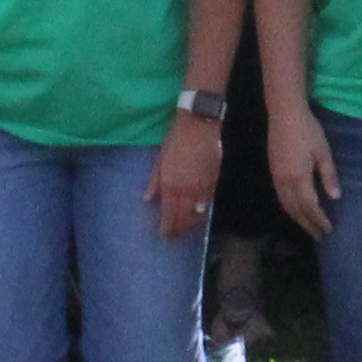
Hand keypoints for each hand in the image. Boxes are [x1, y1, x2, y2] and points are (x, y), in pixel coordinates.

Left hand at [146, 116, 222, 240]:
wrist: (200, 123)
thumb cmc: (176, 139)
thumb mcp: (159, 159)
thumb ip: (154, 181)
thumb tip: (147, 199)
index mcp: (171, 185)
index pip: (170, 216)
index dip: (168, 230)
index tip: (164, 237)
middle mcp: (188, 190)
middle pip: (185, 219)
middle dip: (180, 231)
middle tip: (174, 238)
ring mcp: (203, 187)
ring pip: (199, 214)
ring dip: (192, 225)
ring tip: (186, 230)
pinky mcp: (214, 181)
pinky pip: (208, 203)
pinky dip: (202, 212)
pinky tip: (199, 215)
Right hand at [269, 104, 341, 241]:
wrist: (284, 113)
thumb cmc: (308, 130)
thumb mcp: (323, 152)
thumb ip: (328, 176)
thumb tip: (335, 198)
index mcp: (299, 178)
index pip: (310, 207)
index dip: (319, 220)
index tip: (329, 231)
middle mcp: (284, 181)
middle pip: (296, 211)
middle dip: (308, 225)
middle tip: (320, 236)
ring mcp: (276, 177)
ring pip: (286, 205)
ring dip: (297, 219)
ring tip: (309, 227)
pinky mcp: (273, 171)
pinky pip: (280, 197)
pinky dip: (289, 208)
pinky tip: (296, 209)